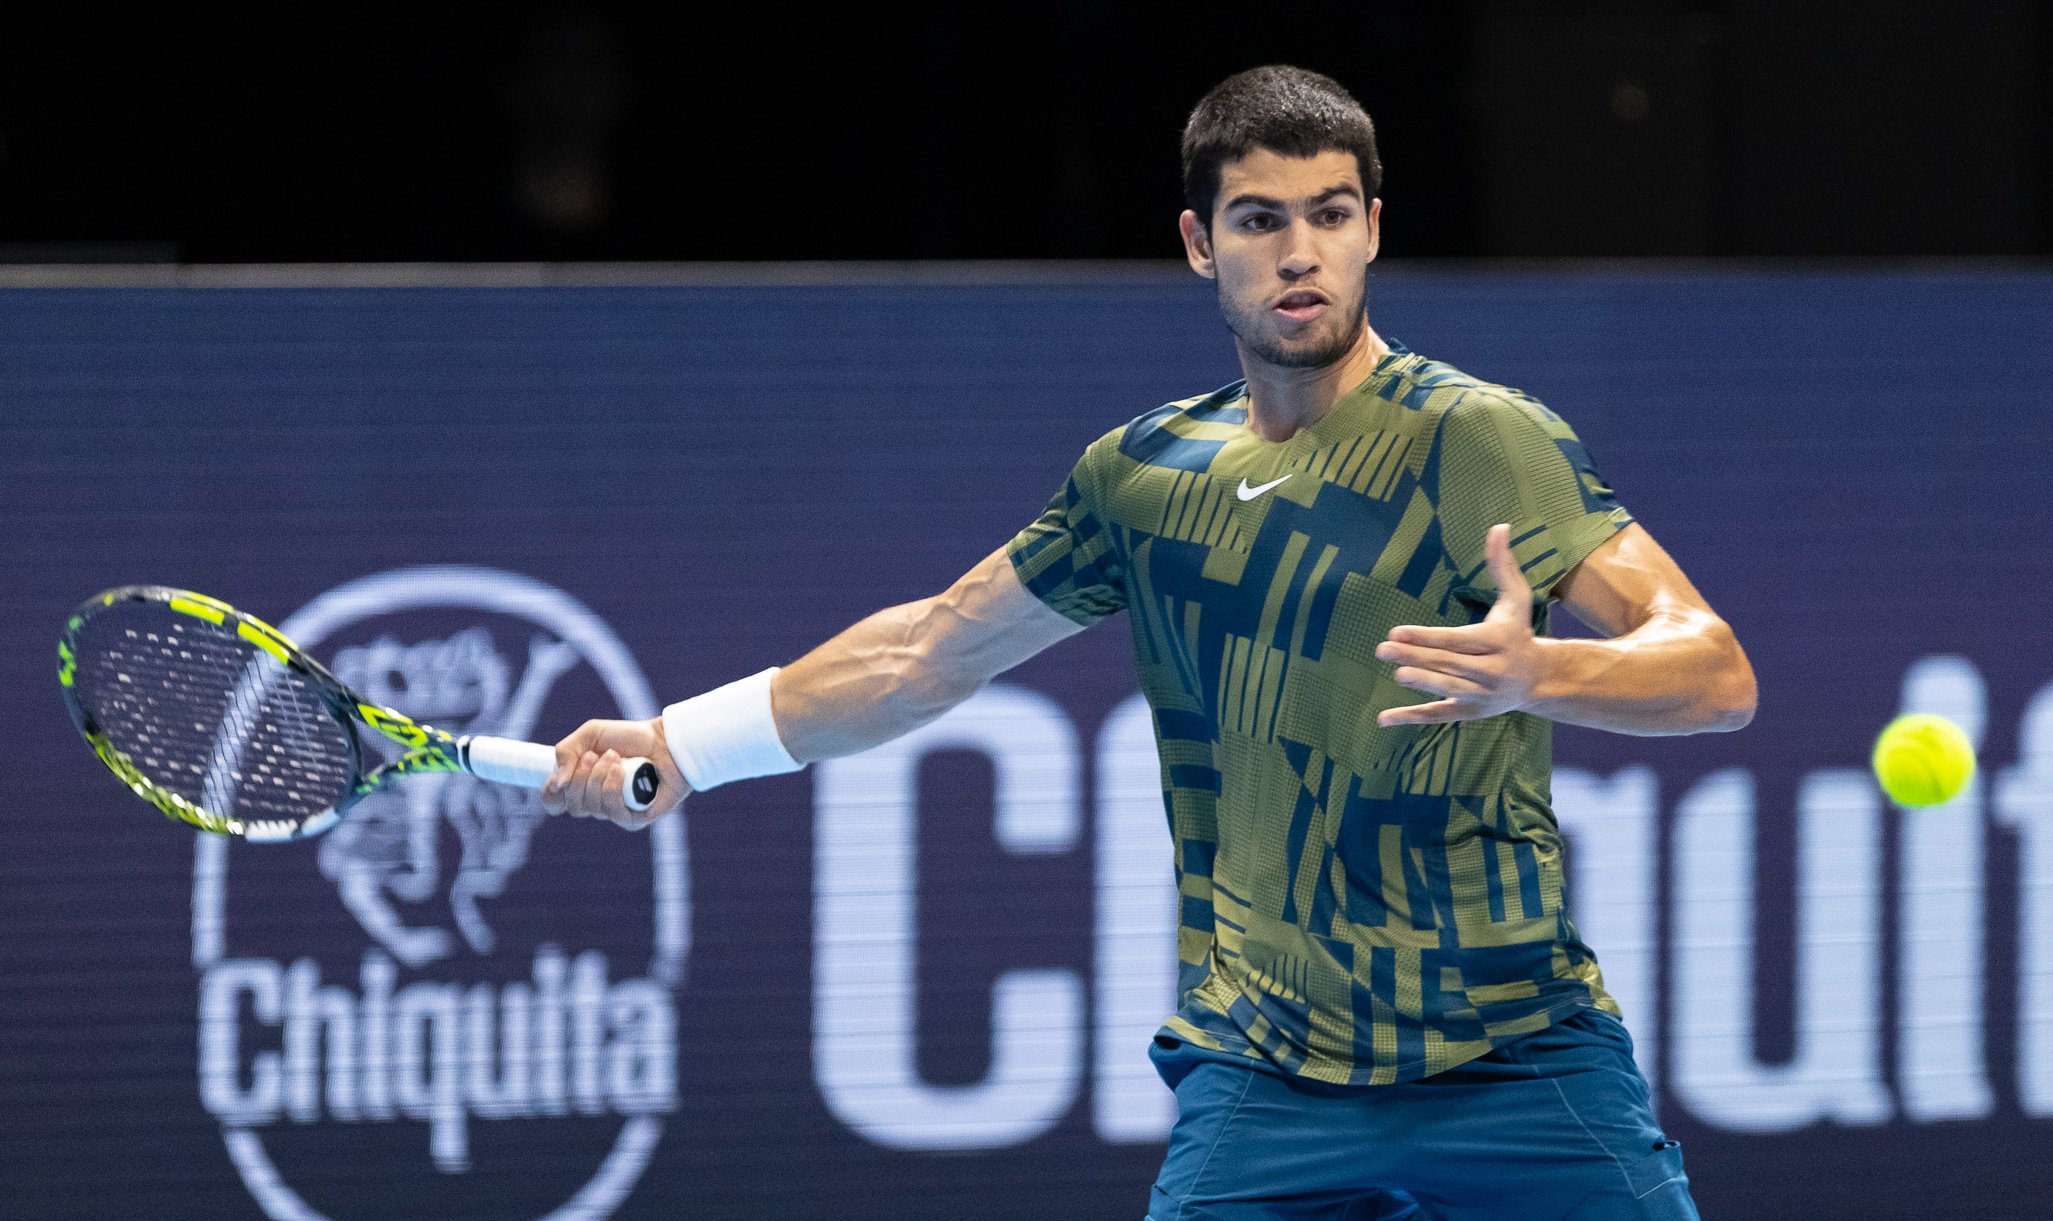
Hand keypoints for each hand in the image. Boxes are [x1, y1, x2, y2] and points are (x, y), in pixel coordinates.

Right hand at [540, 717, 691, 829]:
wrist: (666, 741)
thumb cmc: (630, 738)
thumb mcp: (590, 734)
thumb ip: (565, 752)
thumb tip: (557, 784)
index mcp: (581, 784)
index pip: (554, 803)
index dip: (550, 793)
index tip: (558, 778)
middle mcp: (595, 802)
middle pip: (571, 805)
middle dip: (581, 776)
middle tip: (596, 755)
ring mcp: (614, 813)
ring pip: (590, 807)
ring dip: (599, 777)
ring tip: (616, 759)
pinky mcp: (633, 820)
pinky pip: (612, 811)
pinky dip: (613, 787)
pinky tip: (623, 771)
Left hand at [1375, 523, 1548, 726]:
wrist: (1539, 679)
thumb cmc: (1518, 632)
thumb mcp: (1515, 599)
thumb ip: (1502, 565)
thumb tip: (1499, 526)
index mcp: (1500, 642)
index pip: (1460, 640)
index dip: (1429, 637)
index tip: (1398, 631)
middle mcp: (1493, 672)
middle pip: (1451, 664)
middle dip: (1417, 656)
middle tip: (1383, 648)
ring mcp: (1482, 696)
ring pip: (1448, 690)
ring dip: (1422, 683)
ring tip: (1396, 671)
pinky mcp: (1470, 713)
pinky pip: (1439, 717)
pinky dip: (1411, 717)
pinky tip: (1383, 718)